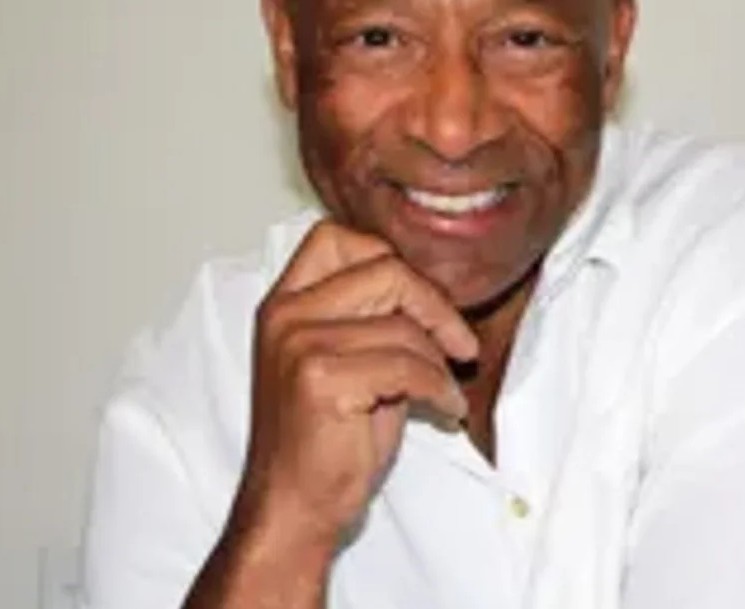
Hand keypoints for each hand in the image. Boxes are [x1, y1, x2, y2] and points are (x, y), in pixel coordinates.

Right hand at [235, 219, 478, 552]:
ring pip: (403, 326)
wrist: (294, 508)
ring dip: (440, 360)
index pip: (336, 236)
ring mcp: (298, 343)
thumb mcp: (344, 358)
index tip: (421, 297)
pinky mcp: (320, 378)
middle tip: (459, 341)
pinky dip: (440, 388)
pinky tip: (445, 408)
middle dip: (436, 305)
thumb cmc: (325, 438)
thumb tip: (433, 290)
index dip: (389, 258)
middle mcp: (285, 314)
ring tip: (446, 388)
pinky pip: (408, 365)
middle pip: (386, 270)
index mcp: (285, 301)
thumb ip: (372, 314)